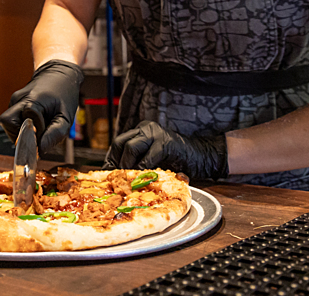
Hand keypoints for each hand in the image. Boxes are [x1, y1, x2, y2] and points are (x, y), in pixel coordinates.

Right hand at [0, 60, 82, 153]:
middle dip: (19, 135)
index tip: (41, 142)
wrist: (59, 73)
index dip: (33, 137)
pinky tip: (34, 121)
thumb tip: (41, 149)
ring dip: (21, 130)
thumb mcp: (66, 117)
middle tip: (35, 136)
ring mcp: (14, 99)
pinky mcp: (13, 101)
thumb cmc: (64, 93)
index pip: (25, 126)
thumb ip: (55, 134)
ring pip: (8, 122)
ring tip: (37, 126)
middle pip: (7, 123)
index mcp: (33, 101)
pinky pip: (12, 119)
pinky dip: (22, 125)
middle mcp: (19, 99)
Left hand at [103, 121, 228, 180]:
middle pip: (121, 143)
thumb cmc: (176, 160)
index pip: (119, 143)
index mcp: (141, 131)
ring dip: (126, 166)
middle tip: (114, 179)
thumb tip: (118, 177)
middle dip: (115, 162)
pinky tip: (141, 180)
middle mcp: (146, 129)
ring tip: (126, 181)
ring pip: (131, 148)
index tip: (106, 174)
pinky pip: (147, 158)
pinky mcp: (165, 143)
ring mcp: (155, 134)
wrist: (201, 156)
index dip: (111, 159)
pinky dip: (142, 170)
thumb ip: (138, 162)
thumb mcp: (153, 158)